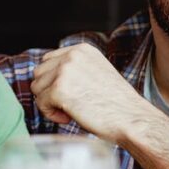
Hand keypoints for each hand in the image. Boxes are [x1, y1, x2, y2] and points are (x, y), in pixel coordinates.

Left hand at [30, 43, 153, 142]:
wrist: (131, 119)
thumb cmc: (116, 104)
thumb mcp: (96, 74)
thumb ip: (74, 70)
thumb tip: (47, 80)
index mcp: (82, 50)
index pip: (49, 60)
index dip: (53, 81)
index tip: (70, 94)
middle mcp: (72, 55)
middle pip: (39, 73)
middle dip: (49, 92)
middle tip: (69, 105)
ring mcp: (65, 71)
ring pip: (36, 88)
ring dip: (49, 103)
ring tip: (70, 111)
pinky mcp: (59, 89)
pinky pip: (40, 103)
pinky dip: (51, 114)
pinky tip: (69, 117)